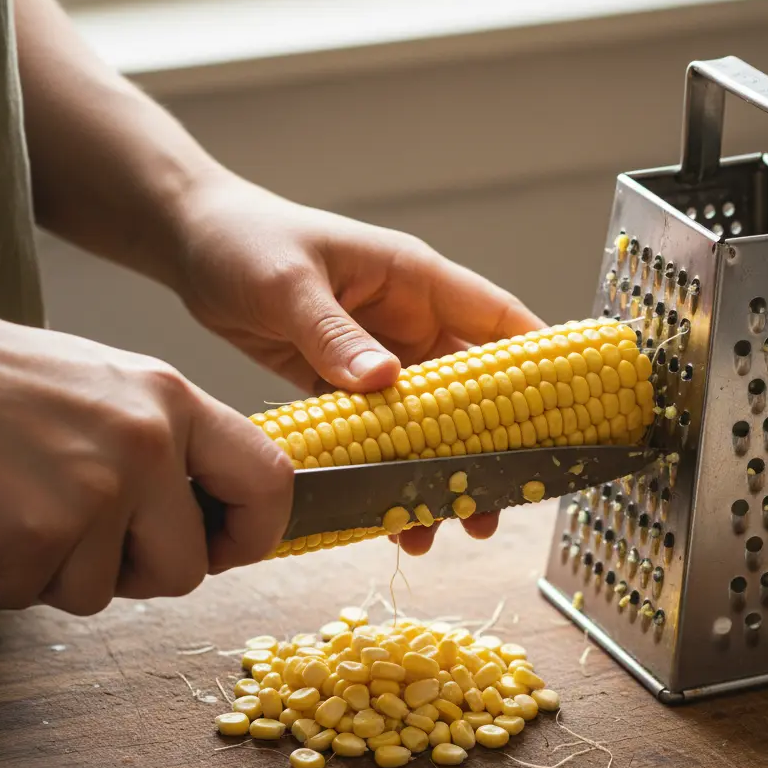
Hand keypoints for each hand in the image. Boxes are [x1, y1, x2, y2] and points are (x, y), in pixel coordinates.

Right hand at [0, 308, 291, 614]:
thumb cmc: (1, 383)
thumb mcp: (110, 390)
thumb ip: (168, 447)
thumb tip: (208, 517)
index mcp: (174, 401)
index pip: (269, 481)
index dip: (256, 533)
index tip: (227, 551)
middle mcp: (149, 442)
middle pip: (188, 568)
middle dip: (137, 574)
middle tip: (87, 540)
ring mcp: (98, 486)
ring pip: (104, 592)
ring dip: (58, 572)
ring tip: (22, 510)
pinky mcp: (40, 529)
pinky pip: (36, 593)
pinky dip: (4, 575)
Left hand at [172, 170, 544, 553]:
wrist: (194, 247)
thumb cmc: (245, 241)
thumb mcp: (288, 284)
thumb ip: (335, 334)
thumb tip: (386, 383)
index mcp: (413, 280)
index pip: (496, 320)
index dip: (540, 362)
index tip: (573, 410)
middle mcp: (408, 321)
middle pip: (472, 389)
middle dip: (491, 445)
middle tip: (499, 501)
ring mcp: (380, 355)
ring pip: (431, 422)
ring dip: (440, 470)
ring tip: (444, 526)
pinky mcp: (347, 384)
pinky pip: (382, 435)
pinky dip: (391, 472)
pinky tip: (393, 513)